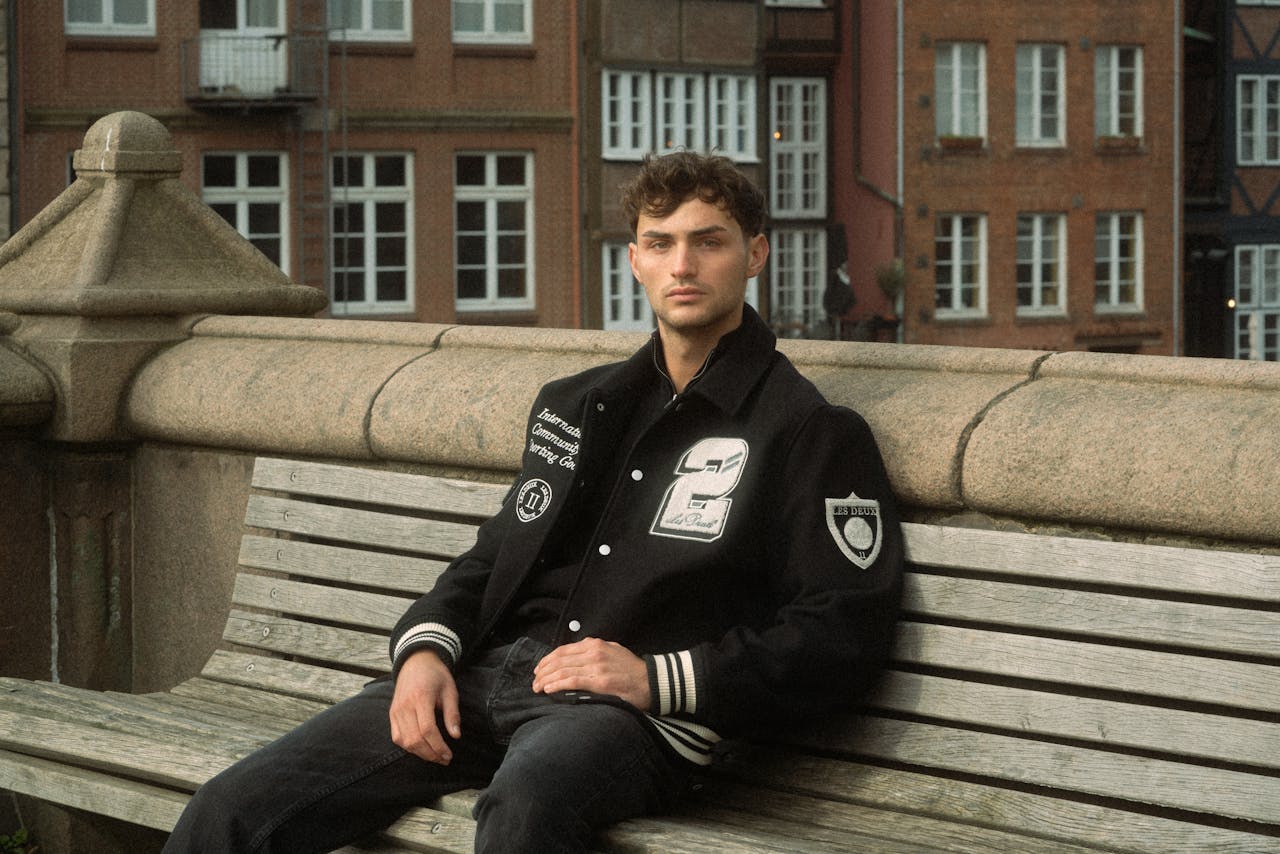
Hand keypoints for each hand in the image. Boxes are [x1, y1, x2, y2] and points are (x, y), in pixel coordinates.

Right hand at [389, 649, 461, 764]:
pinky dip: (408, 747)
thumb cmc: (436, 675)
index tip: (449, 755)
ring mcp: (396, 711)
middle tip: (445, 759)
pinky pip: (397, 737)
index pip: (427, 729)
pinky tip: (421, 749)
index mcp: (421, 698)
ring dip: (420, 753)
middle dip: (431, 754)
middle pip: (415, 739)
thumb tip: (456, 736)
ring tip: (435, 756)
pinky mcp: (392, 714)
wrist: (415, 662)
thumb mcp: (450, 690)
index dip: (438, 746)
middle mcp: (405, 706)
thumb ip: (452, 713)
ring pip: (404, 741)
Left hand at [531, 637, 650, 710]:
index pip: (563, 650)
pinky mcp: (600, 682)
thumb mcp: (612, 652)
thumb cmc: (631, 670)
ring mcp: (597, 666)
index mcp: (595, 644)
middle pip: (559, 660)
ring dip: (546, 679)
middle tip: (535, 682)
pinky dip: (557, 684)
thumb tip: (573, 660)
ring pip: (563, 670)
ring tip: (538, 688)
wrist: (652, 681)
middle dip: (543, 671)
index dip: (547, 660)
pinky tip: (548, 689)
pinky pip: (572, 681)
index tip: (539, 670)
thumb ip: (594, 653)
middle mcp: (594, 652)